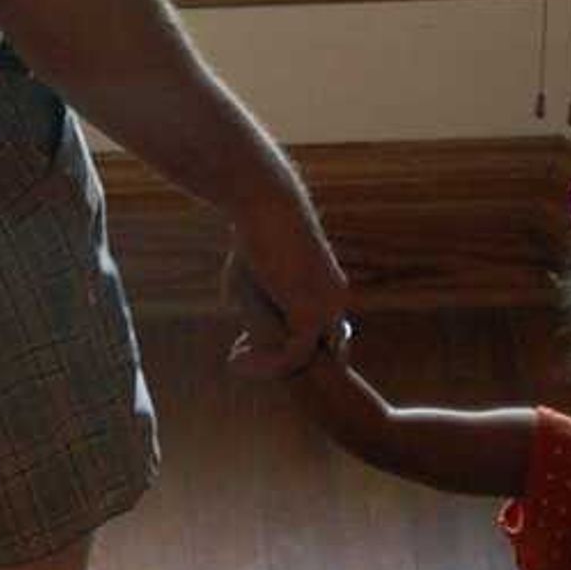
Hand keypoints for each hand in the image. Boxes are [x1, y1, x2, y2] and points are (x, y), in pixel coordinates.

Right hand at [223, 211, 350, 378]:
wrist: (263, 204)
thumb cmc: (253, 230)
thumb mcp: (253, 273)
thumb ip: (255, 303)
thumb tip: (245, 321)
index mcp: (328, 288)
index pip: (321, 335)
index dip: (286, 345)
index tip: (245, 340)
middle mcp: (335, 300)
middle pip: (322, 354)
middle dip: (283, 362)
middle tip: (241, 354)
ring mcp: (327, 309)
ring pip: (307, 359)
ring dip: (268, 365)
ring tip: (236, 360)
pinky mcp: (311, 314)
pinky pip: (293, 357)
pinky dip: (265, 364)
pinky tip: (235, 358)